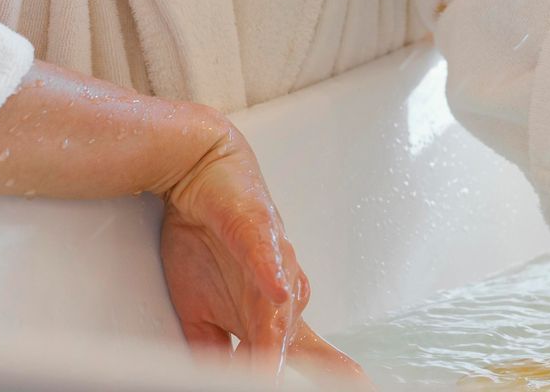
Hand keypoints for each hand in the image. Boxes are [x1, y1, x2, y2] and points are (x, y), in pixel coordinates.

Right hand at [158, 121, 369, 385]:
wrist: (200, 178)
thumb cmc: (207, 239)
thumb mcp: (197, 311)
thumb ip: (211, 347)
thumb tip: (215, 377)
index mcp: (270, 314)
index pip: (301, 355)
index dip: (323, 372)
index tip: (351, 386)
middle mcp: (281, 291)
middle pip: (292, 340)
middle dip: (299, 365)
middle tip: (324, 383)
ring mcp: (273, 262)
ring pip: (280, 307)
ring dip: (276, 337)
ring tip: (270, 364)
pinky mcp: (257, 231)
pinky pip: (266, 256)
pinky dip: (271, 275)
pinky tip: (278, 292)